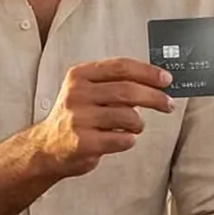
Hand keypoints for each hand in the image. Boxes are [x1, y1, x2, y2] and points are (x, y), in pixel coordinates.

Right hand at [30, 58, 176, 177]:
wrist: (46, 147)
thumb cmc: (75, 118)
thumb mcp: (86, 91)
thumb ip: (114, 83)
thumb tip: (154, 82)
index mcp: (79, 76)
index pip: (121, 67)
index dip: (148, 72)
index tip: (166, 80)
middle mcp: (77, 94)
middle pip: (127, 91)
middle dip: (154, 97)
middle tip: (167, 104)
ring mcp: (79, 119)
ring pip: (128, 116)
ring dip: (139, 123)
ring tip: (134, 127)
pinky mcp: (83, 143)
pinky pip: (122, 140)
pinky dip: (129, 140)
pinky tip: (121, 139)